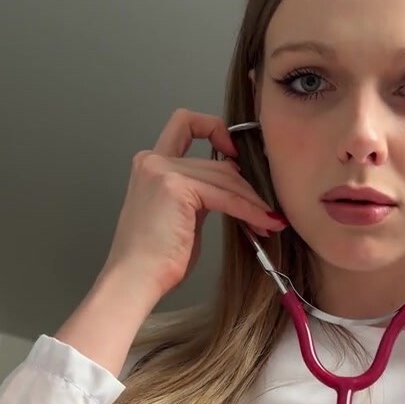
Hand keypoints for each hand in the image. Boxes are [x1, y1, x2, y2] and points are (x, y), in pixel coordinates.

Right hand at [106, 109, 285, 302]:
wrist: (135, 279)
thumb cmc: (156, 259)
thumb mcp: (182, 216)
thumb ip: (201, 195)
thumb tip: (236, 190)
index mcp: (150, 164)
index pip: (184, 123)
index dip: (214, 127)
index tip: (235, 150)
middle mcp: (153, 161)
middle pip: (217, 162)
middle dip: (246, 185)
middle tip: (267, 206)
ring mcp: (163, 171)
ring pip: (226, 177)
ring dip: (253, 201)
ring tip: (269, 220)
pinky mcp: (177, 187)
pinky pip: (226, 196)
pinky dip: (250, 210)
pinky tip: (264, 222)